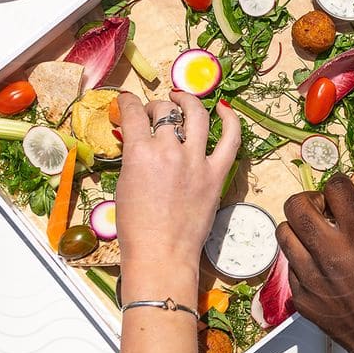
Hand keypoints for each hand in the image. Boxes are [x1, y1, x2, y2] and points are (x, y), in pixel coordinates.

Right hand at [112, 92, 240, 273]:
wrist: (161, 254)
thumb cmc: (136, 228)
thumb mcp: (123, 185)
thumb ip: (132, 158)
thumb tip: (138, 141)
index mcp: (140, 153)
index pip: (133, 114)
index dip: (127, 103)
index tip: (127, 102)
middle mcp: (169, 150)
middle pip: (164, 111)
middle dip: (155, 106)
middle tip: (152, 112)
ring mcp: (196, 161)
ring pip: (195, 115)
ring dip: (186, 101)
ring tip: (181, 99)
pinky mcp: (216, 174)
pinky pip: (230, 138)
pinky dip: (229, 119)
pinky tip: (223, 108)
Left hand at [278, 175, 353, 352]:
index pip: (334, 187)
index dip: (340, 187)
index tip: (343, 195)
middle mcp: (330, 254)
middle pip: (296, 205)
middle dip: (309, 201)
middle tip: (323, 211)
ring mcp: (311, 278)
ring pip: (283, 233)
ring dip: (300, 229)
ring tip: (318, 238)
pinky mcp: (301, 298)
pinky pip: (290, 266)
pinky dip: (302, 260)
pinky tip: (322, 269)